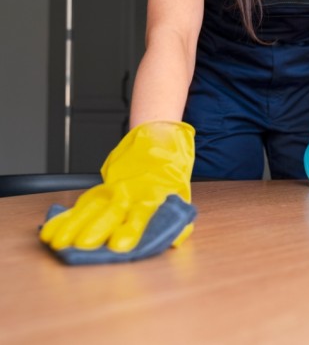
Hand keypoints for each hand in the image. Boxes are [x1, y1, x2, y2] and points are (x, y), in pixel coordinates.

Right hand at [40, 121, 195, 252]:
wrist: (155, 142)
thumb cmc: (168, 176)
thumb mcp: (181, 196)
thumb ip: (179, 221)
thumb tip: (176, 240)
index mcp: (152, 196)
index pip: (142, 214)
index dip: (131, 229)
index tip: (120, 244)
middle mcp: (128, 194)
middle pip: (111, 212)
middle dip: (96, 228)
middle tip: (84, 244)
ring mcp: (110, 191)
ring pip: (90, 208)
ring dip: (73, 226)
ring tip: (57, 242)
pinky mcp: (97, 191)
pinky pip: (79, 206)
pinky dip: (64, 220)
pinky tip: (50, 232)